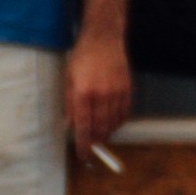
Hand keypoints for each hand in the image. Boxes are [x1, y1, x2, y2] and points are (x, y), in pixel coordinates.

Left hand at [62, 30, 133, 154]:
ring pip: (114, 122)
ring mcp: (116, 92)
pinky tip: (113, 122)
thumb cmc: (82, 58)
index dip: (83, 144)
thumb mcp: (69, 79)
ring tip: (101, 134)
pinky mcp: (127, 88)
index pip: (83, 126)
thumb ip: (70, 103)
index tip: (83, 155)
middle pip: (101, 128)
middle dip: (96, 140)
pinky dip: (119, 122)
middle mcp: (101, 95)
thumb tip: (70, 124)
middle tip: (92, 144)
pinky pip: (125, 112)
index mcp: (83, 93)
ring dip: (107, 132)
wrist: (103, 39)